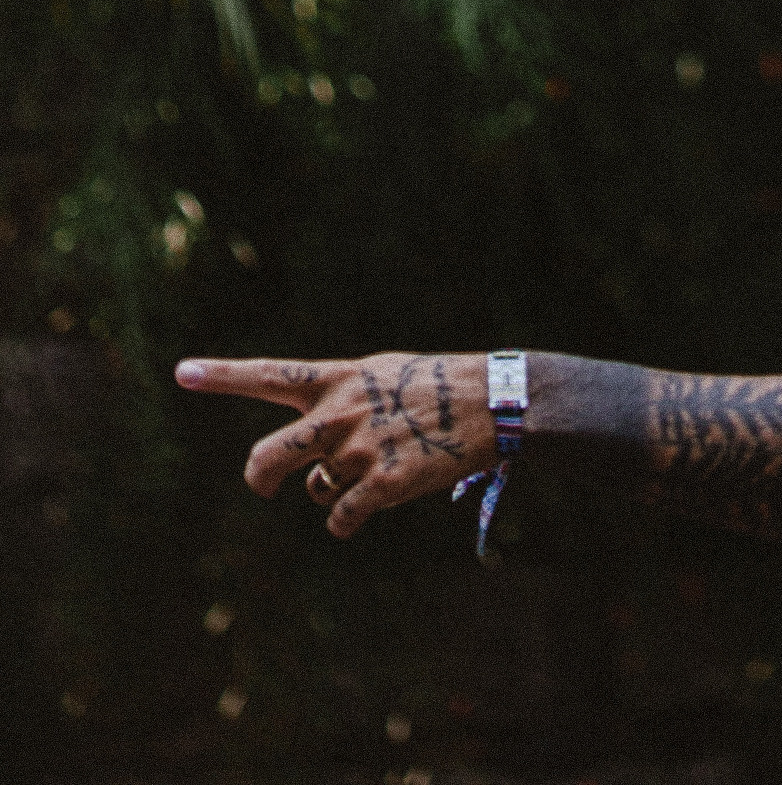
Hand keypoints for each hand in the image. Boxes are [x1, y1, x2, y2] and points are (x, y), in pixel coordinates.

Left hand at [174, 352, 495, 537]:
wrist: (491, 401)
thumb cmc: (434, 387)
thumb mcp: (380, 377)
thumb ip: (338, 405)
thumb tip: (311, 465)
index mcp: (337, 379)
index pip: (269, 375)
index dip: (222, 376)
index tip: (181, 371)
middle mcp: (340, 412)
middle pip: (267, 456)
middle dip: (258, 478)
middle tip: (265, 486)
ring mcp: (359, 449)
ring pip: (314, 490)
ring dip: (332, 492)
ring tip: (369, 473)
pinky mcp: (383, 483)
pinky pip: (341, 519)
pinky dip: (351, 519)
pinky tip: (380, 499)